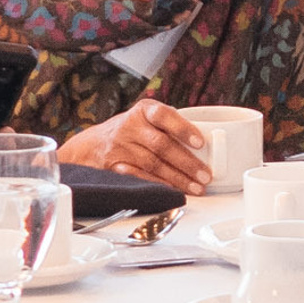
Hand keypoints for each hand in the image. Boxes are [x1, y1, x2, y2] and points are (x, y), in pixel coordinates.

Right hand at [57, 100, 211, 193]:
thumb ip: (171, 126)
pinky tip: (173, 191)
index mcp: (143, 111)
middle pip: (161, 145)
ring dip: (178, 178)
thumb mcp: (147, 119)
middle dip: (187, 163)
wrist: (93, 145)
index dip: (182, 128)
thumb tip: (210, 146)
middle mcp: (130, 127)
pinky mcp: (115, 167)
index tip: (200, 142)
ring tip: (197, 187)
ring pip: (153, 164)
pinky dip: (158, 185)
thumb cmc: (132, 132)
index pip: (164, 115)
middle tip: (206, 175)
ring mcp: (121, 148)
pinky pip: (140, 177)